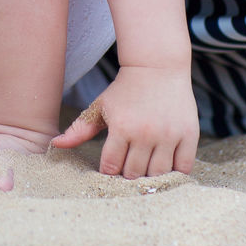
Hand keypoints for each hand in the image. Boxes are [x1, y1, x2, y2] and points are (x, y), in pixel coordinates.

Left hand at [51, 63, 197, 177]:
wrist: (157, 67)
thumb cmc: (124, 90)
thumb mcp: (101, 106)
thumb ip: (80, 129)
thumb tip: (56, 144)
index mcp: (121, 127)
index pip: (111, 167)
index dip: (109, 172)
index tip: (110, 169)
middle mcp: (145, 133)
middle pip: (134, 174)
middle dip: (128, 176)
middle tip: (127, 171)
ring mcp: (169, 135)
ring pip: (158, 174)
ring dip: (150, 177)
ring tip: (144, 170)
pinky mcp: (188, 135)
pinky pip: (183, 168)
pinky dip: (174, 173)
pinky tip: (165, 166)